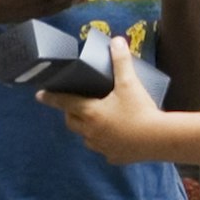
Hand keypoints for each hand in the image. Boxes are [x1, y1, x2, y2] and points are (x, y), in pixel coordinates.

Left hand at [42, 67, 166, 161]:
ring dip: (87, 128)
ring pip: (86, 137)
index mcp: (90, 113)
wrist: (159, 139)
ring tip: (97, 119)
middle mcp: (91, 132)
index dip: (51, 98)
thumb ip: (121, 61)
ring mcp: (102, 147)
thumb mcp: (130, 83)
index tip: (39, 95)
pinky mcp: (114, 157)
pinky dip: (106, 143)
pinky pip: (104, 150)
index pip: (64, 102)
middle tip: (75, 104)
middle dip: (70, 113)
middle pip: (72, 121)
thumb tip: (116, 41)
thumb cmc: (140, 110)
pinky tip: (116, 137)